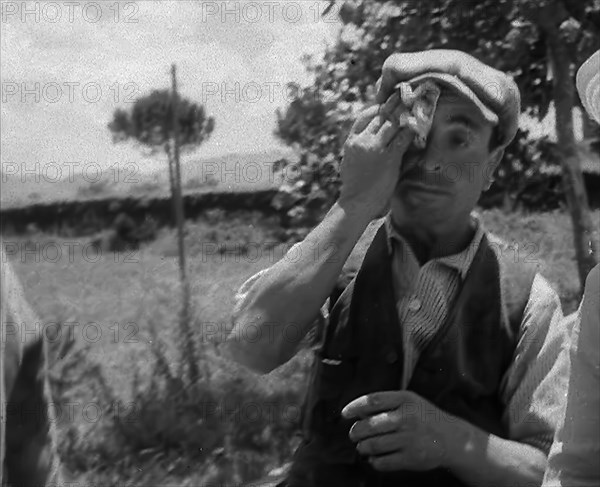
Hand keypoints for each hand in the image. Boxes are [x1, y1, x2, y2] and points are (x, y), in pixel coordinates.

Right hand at [338, 98, 412, 220]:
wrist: (355, 203)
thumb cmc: (354, 187)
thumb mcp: (350, 163)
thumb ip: (359, 149)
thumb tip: (369, 141)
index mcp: (351, 141)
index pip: (364, 116)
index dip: (378, 107)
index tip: (388, 102)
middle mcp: (362, 140)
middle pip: (380, 115)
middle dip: (394, 103)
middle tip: (407, 93)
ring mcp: (375, 148)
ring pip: (392, 122)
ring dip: (406, 111)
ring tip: (417, 101)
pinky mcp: (388, 158)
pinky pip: (403, 138)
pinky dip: (412, 129)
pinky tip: (421, 123)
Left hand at [342, 391, 457, 471]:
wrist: (452, 438)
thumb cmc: (424, 417)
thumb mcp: (409, 401)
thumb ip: (386, 403)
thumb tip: (357, 412)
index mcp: (405, 399)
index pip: (372, 400)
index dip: (354, 407)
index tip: (345, 414)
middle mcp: (407, 418)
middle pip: (369, 424)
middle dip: (356, 431)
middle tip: (353, 434)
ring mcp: (410, 439)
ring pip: (373, 445)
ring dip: (362, 447)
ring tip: (362, 446)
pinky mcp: (412, 458)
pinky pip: (383, 462)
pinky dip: (374, 461)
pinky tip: (374, 458)